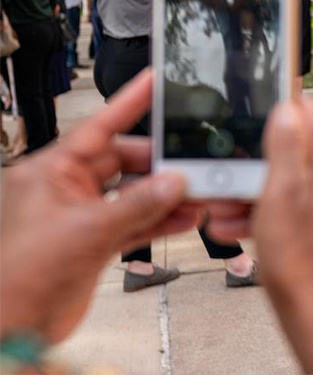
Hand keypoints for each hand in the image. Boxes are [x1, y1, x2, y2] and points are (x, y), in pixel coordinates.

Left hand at [0, 70, 197, 342]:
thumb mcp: (88, 231)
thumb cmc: (25, 274)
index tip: (154, 82)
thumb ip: (139, 204)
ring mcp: (83, 214)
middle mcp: (67, 188)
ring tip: (199, 195)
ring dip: (166, 196)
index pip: (99, 128)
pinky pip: (136, 220)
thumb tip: (175, 183)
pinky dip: (160, 219)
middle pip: (124, 162)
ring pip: (134, 193)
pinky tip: (186, 219)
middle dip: (160, 166)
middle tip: (193, 165)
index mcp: (51, 172)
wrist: (14, 326)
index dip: (129, 103)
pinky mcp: (96, 240)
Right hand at [206, 100, 312, 372]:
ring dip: (250, 190)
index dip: (282, 108)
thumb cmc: (302, 258)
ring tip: (221, 210)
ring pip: (285, 182)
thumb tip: (289, 107)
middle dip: (254, 159)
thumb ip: (288, 144)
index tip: (251, 116)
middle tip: (225, 176)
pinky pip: (287, 210)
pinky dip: (261, 214)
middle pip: (293, 149)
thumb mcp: (284, 191)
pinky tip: (235, 230)